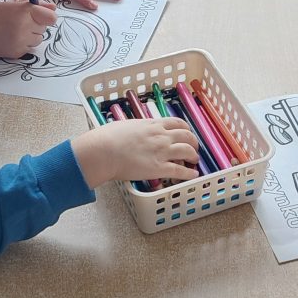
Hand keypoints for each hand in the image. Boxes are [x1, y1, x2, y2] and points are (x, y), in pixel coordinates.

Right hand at [0, 0, 57, 59]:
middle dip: (37, 24)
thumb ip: (36, 6)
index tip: (41, 15)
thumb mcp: (13, 5)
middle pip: (44, 28)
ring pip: (39, 39)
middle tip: (21, 22)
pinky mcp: (18, 53)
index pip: (51, 17)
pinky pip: (30, 48)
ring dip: (32, 35)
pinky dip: (24, 44)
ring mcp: (21, 41)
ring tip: (16, 31)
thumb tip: (54, 8)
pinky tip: (12, 39)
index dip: (47, 16)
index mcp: (24, 11)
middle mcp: (25, 27)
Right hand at [72, 118, 198, 187]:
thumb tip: (134, 130)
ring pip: (188, 151)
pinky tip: (193, 174)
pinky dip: (190, 173)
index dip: (186, 129)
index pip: (177, 123)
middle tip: (193, 148)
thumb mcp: (126, 125)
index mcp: (153, 125)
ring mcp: (162, 152)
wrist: (103, 151)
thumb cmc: (108, 138)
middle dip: (193, 142)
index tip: (187, 133)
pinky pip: (180, 170)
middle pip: (187, 136)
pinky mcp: (159, 168)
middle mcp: (161, 136)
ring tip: (194, 161)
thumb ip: (136, 127)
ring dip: (194, 156)